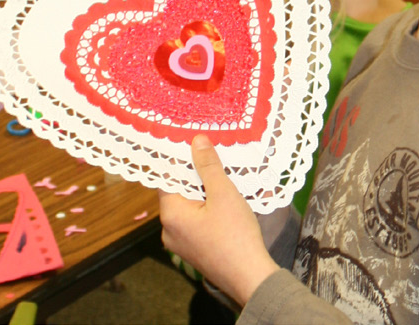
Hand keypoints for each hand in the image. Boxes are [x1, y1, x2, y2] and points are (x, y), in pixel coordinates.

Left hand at [159, 134, 280, 304]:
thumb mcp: (224, 193)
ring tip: (224, 179)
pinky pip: (195, 221)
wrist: (250, 277)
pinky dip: (207, 209)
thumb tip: (196, 140)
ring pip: (188, 207)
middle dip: (196, 175)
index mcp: (170, 214)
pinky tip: (226, 203)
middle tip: (215, 158)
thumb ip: (208, 166)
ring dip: (204, 192)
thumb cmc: (235, 235)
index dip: (180, 160)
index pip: (167, 178)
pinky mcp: (194, 251)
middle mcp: (168, 230)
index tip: (194, 144)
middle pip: (178, 192)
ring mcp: (180, 243)